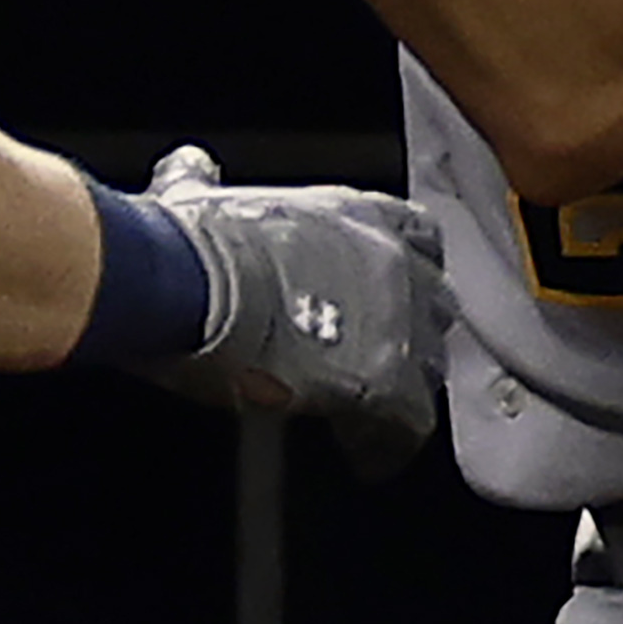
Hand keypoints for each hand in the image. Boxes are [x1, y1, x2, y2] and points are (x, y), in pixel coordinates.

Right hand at [132, 143, 451, 475]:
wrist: (199, 284)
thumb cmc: (197, 240)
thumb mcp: (202, 196)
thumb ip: (205, 179)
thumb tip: (189, 167)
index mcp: (358, 214)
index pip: (421, 238)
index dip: (406, 268)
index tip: (386, 292)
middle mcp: (393, 263)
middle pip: (434, 306)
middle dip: (412, 332)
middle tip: (377, 357)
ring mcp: (397, 324)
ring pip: (430, 367)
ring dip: (406, 389)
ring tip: (374, 415)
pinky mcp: (384, 384)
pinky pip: (408, 426)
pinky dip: (386, 443)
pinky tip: (366, 456)